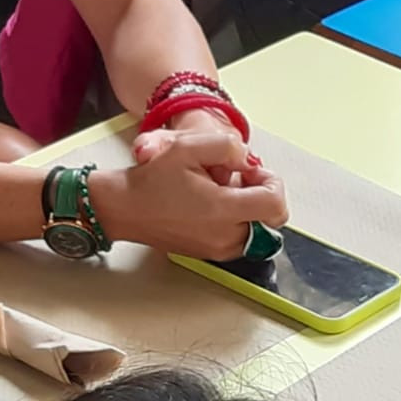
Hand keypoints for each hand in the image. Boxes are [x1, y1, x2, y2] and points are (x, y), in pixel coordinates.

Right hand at [95, 121, 289, 259]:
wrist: (124, 208)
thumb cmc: (152, 179)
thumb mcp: (189, 146)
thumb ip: (229, 147)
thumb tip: (251, 162)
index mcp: (223, 210)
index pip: (276, 205)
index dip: (271, 182)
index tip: (250, 172)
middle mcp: (225, 236)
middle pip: (271, 219)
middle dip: (261, 193)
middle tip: (237, 178)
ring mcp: (219, 250)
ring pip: (258, 229)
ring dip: (250, 207)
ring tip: (222, 190)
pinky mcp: (211, 254)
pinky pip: (241, 238)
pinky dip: (237, 220)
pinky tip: (214, 204)